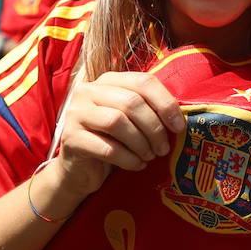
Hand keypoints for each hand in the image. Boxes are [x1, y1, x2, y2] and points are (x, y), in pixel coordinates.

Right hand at [50, 72, 184, 200]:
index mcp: (108, 80)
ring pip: (117, 122)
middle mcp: (88, 91)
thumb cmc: (112, 141)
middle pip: (131, 102)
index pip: (143, 81)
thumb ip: (149, 110)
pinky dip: (128, 159)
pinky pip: (107, 148)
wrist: (80, 169)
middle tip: (163, 148)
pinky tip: (137, 165)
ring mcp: (75, 113)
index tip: (179, 127)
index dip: (165, 103)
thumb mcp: (132, 120)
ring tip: (150, 156)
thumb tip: (180, 118)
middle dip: (154, 127)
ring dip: (141, 143)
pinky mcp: (70, 138)